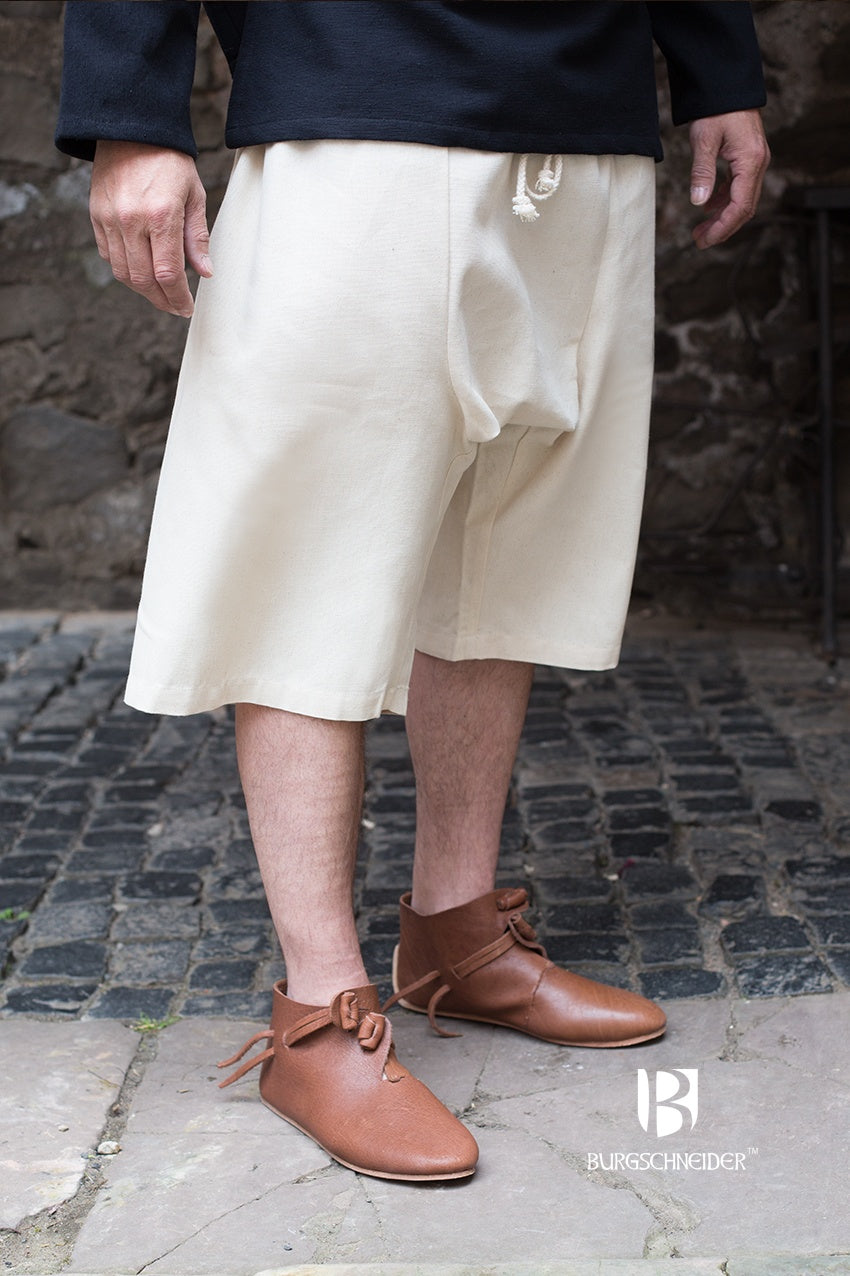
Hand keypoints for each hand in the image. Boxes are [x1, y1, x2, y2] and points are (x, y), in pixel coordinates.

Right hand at [90, 140, 212, 315]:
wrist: (130, 127)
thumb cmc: (169, 160)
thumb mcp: (193, 194)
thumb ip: (197, 236)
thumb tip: (204, 272)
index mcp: (161, 215)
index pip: (168, 273)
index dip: (178, 297)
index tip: (186, 307)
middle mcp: (131, 220)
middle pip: (144, 280)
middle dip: (161, 300)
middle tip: (175, 306)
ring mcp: (110, 219)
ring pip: (123, 272)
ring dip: (142, 289)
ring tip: (159, 293)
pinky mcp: (96, 215)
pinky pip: (108, 255)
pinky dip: (125, 269)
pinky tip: (140, 270)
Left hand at [688, 109, 769, 249]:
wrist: (726, 85)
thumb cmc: (716, 109)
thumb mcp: (704, 140)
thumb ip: (702, 172)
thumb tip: (699, 202)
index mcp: (751, 161)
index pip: (740, 206)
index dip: (723, 227)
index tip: (705, 241)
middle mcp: (758, 163)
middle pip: (744, 208)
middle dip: (722, 227)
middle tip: (699, 240)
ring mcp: (755, 161)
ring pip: (742, 199)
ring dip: (722, 216)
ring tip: (700, 228)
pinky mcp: (748, 157)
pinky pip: (739, 187)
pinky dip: (724, 199)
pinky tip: (707, 206)